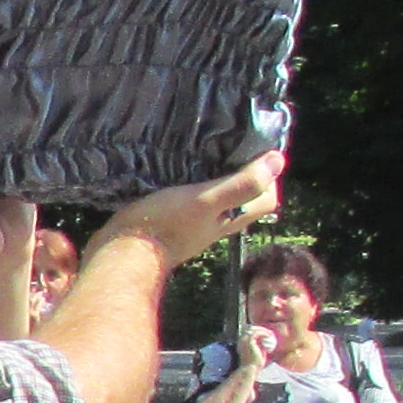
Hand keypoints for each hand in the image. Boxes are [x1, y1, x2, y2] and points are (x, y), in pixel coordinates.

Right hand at [109, 152, 285, 262]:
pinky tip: (185, 175)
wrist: (125, 251)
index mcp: (231, 219)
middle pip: (246, 203)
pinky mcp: (174, 226)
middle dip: (248, 178)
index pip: (266, 200)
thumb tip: (278, 161)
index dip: (269, 177)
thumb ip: (241, 185)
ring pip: (222, 204)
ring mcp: (195, 228)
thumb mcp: (206, 199)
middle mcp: (218, 226)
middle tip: (236, 150)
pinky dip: (199, 189)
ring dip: (223, 182)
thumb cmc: (166, 224)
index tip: (257, 152)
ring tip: (212, 157)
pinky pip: (197, 205)